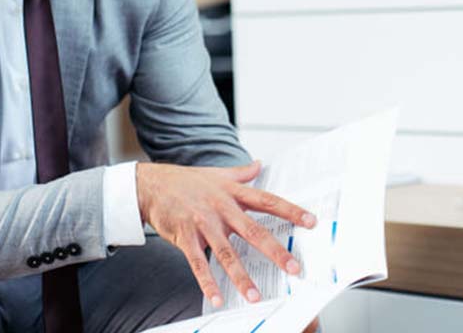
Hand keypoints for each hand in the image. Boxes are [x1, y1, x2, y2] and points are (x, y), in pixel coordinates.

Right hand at [136, 160, 316, 306]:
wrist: (151, 185)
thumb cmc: (187, 181)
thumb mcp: (217, 174)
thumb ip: (241, 173)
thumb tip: (259, 164)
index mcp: (233, 193)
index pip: (268, 202)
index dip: (291, 211)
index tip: (311, 222)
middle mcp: (221, 208)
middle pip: (253, 231)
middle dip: (275, 251)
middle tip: (294, 268)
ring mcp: (203, 224)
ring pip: (226, 253)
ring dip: (241, 276)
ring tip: (255, 296)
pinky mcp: (185, 237)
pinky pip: (198, 263)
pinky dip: (207, 282)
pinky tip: (217, 298)